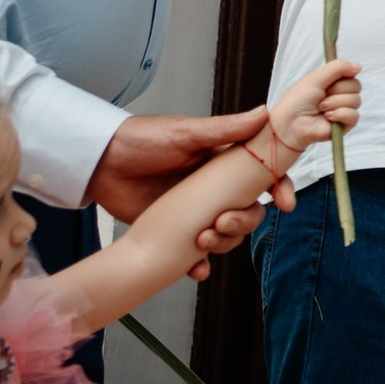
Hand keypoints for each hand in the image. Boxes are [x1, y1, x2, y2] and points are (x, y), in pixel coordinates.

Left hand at [86, 106, 290, 277]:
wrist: (100, 164)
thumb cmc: (142, 139)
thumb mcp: (186, 132)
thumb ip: (226, 129)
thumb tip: (266, 114)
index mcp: (224, 162)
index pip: (263, 175)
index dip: (280, 188)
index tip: (285, 203)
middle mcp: (215, 188)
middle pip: (249, 211)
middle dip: (245, 221)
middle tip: (224, 222)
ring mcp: (196, 211)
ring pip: (227, 234)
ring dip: (223, 243)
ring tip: (202, 240)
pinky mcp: (175, 231)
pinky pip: (195, 254)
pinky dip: (199, 265)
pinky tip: (196, 269)